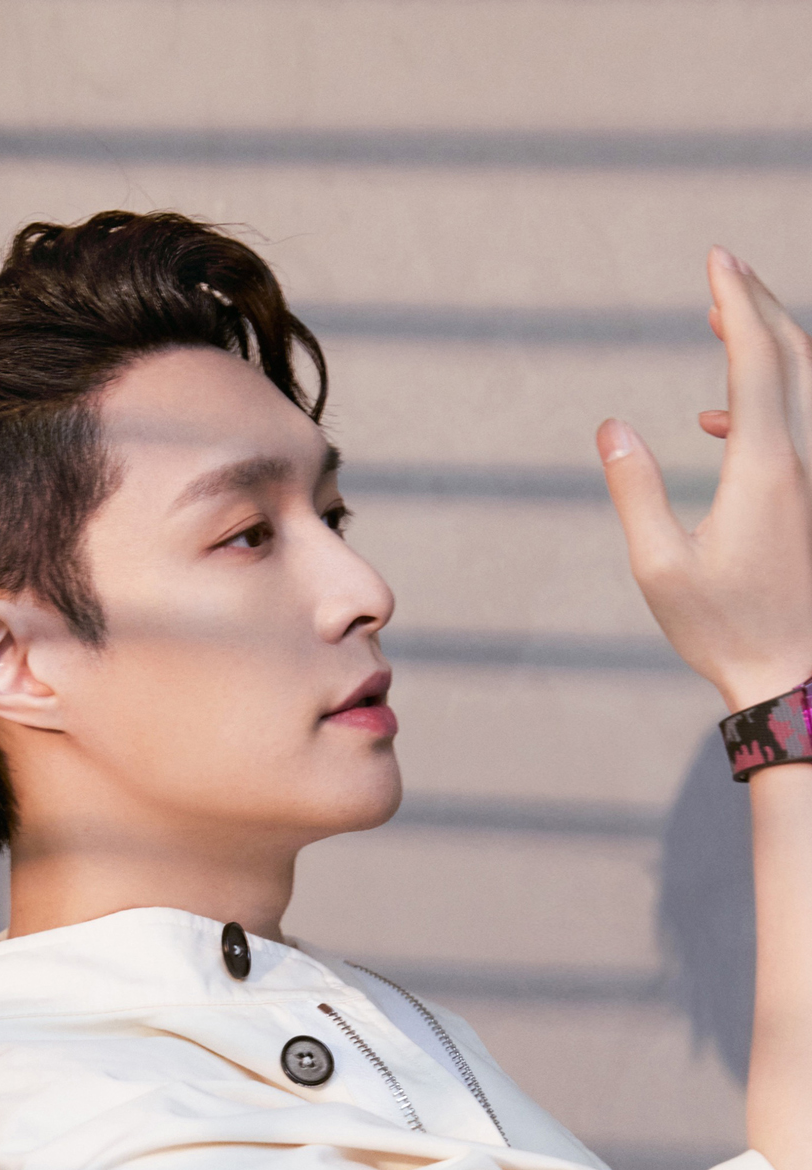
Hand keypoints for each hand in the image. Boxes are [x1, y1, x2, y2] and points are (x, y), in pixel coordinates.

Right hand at [597, 248, 811, 712]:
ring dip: (769, 348)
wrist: (795, 679)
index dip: (735, 300)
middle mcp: (803, 460)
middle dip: (759, 305)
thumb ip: (635, 491)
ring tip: (725, 324)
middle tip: (725, 270)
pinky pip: (800, 427)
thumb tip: (611, 427)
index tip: (716, 258)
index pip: (755, 357)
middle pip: (794, 355)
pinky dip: (767, 402)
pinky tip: (720, 423)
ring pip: (806, 387)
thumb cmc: (725, 632)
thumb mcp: (661, 569)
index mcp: (765, 466)